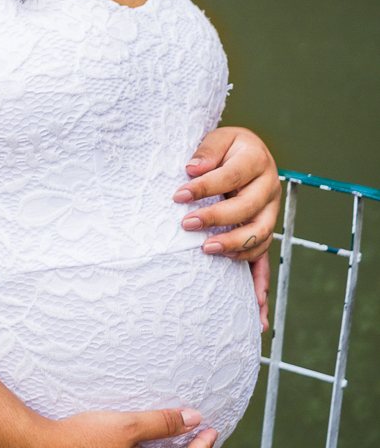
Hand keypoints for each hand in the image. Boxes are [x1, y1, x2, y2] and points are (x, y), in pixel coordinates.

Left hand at [173, 126, 278, 330]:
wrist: (247, 153)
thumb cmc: (227, 148)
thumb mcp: (219, 138)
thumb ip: (207, 151)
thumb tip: (192, 168)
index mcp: (257, 162)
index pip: (231, 177)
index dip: (205, 187)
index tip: (178, 195)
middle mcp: (269, 190)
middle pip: (248, 210)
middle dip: (217, 219)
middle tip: (186, 225)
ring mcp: (269, 215)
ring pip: (260, 237)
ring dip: (235, 247)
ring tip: (207, 251)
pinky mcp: (263, 234)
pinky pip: (265, 262)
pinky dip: (261, 285)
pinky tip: (256, 308)